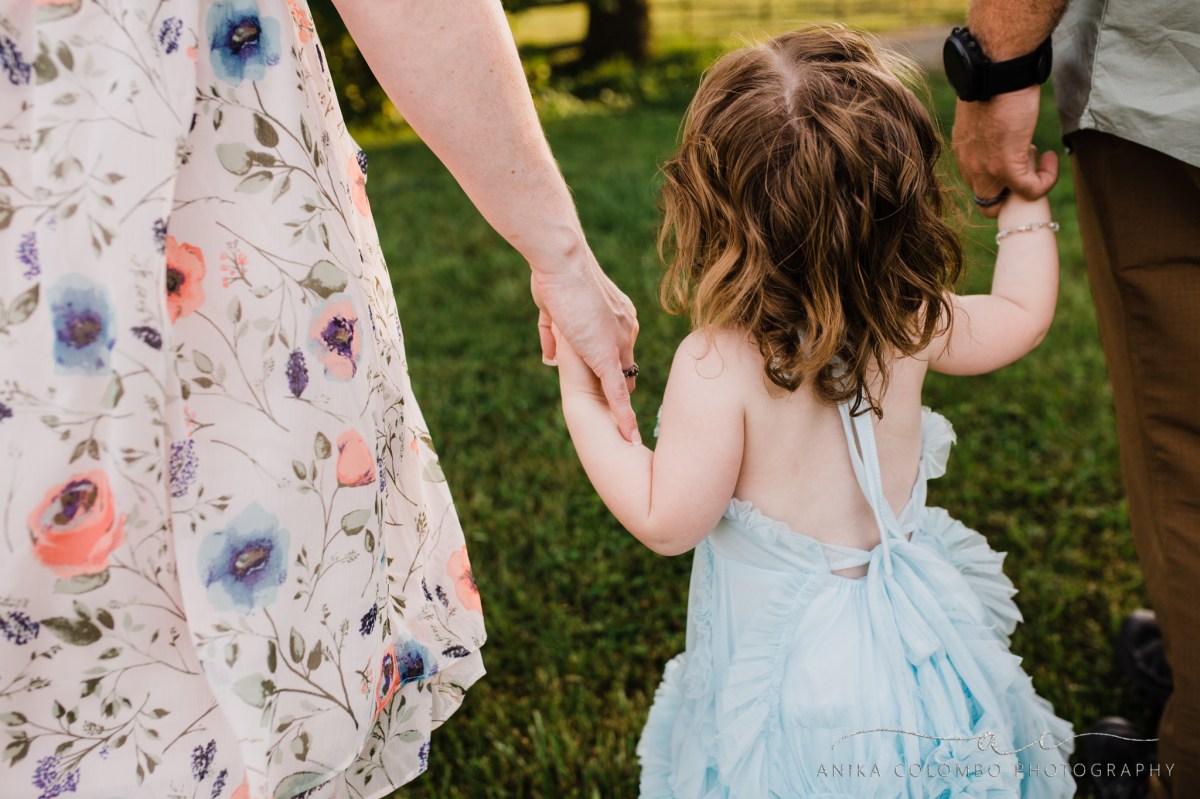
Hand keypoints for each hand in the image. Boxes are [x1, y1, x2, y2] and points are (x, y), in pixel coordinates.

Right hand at [531, 251, 639, 443]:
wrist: (563, 263)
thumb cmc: (555, 275)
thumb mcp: (551, 309)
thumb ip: (552, 334)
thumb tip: (549, 357)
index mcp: (617, 316)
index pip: (621, 349)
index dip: (616, 365)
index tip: (615, 380)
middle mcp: (624, 331)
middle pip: (627, 369)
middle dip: (624, 390)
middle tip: (622, 413)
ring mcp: (618, 346)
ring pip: (624, 384)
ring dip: (625, 409)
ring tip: (630, 438)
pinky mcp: (607, 357)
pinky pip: (618, 393)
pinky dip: (623, 415)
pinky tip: (628, 437)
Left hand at [951, 86, 1058, 217]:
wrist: (995, 69)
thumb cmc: (993, 80)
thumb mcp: (985, 110)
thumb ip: (989, 128)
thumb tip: (1005, 127)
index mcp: (963, 151)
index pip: (975, 183)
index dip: (998, 178)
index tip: (1016, 156)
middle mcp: (968, 165)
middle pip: (985, 202)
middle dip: (1010, 192)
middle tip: (1028, 166)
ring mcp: (985, 168)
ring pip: (1003, 204)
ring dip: (1026, 188)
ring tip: (1040, 159)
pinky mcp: (1006, 166)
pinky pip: (1029, 191)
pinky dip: (1045, 181)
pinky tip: (1050, 159)